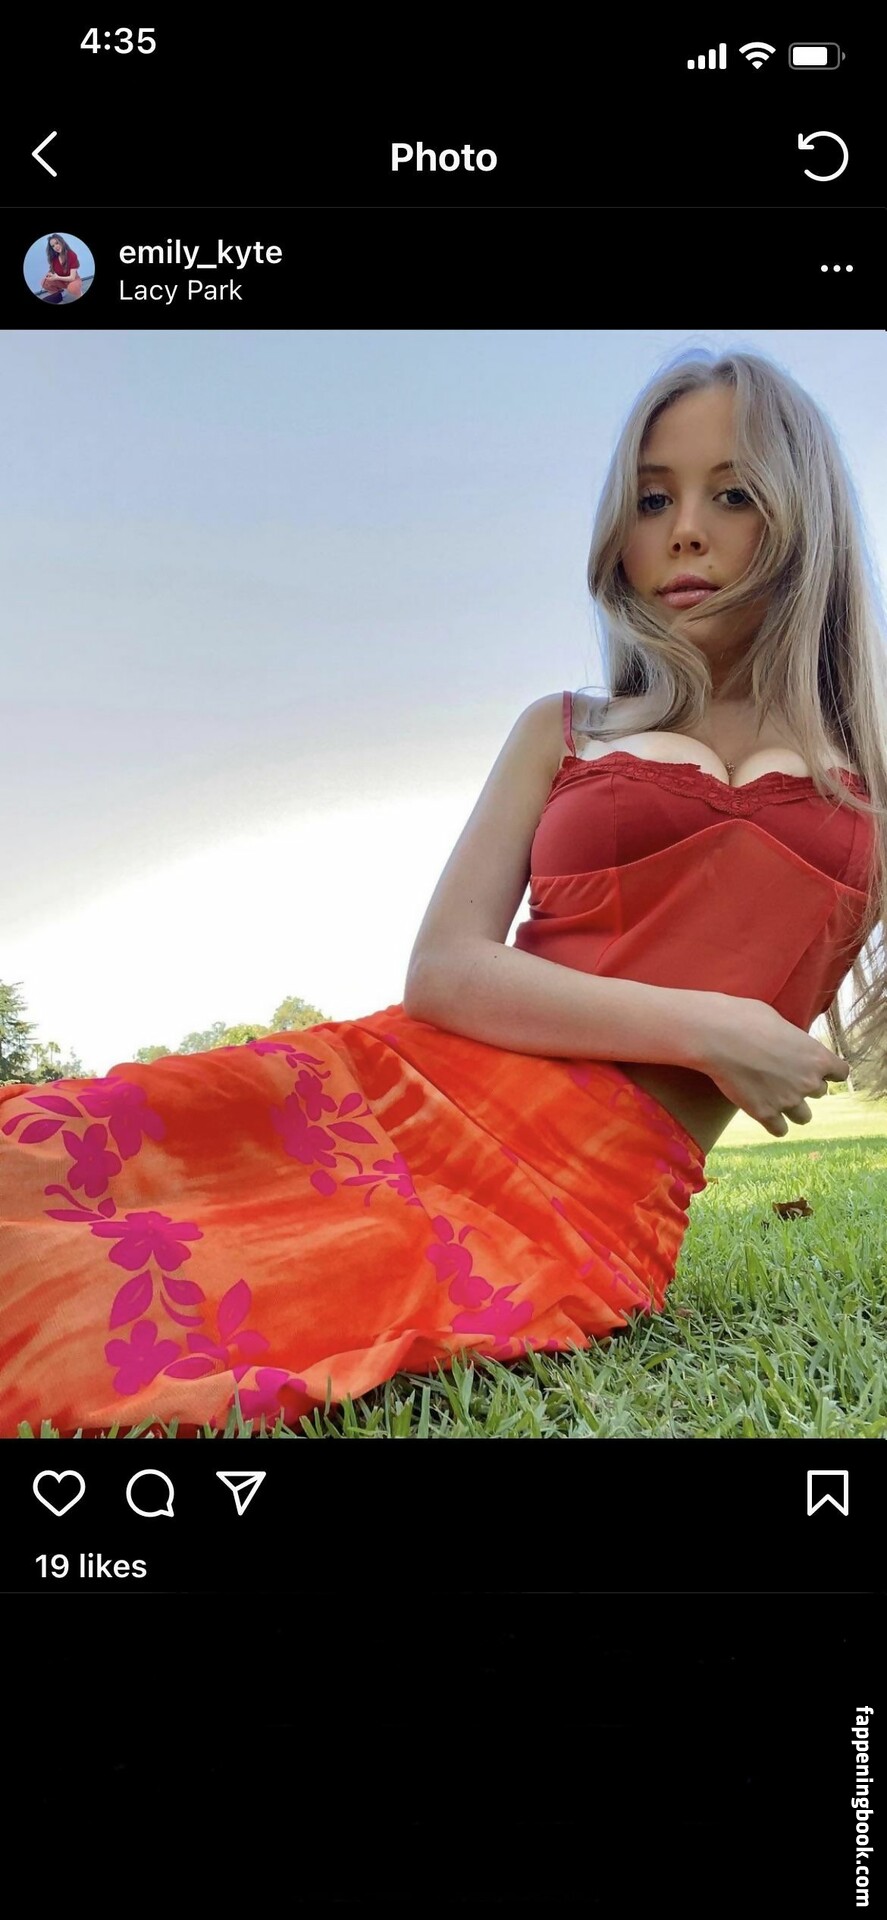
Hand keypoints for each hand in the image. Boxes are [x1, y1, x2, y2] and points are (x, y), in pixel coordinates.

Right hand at [694, 993, 848, 1137]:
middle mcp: (808, 1081)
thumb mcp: (779, 1021)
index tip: (817, 1069)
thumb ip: (793, 1040)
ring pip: (804, 1117)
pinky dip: (774, 1123)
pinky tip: (764, 1112)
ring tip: (776, 1097)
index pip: (841, 1073)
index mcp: (817, 1056)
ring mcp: (788, 1100)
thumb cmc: (746, 1019)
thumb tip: (789, 1043)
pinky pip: (780, 1130)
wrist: (718, 1036)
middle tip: (784, 1076)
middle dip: (805, 1085)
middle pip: (819, 1092)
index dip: (829, 1071)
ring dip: (793, 1108)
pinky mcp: (765, 1114)